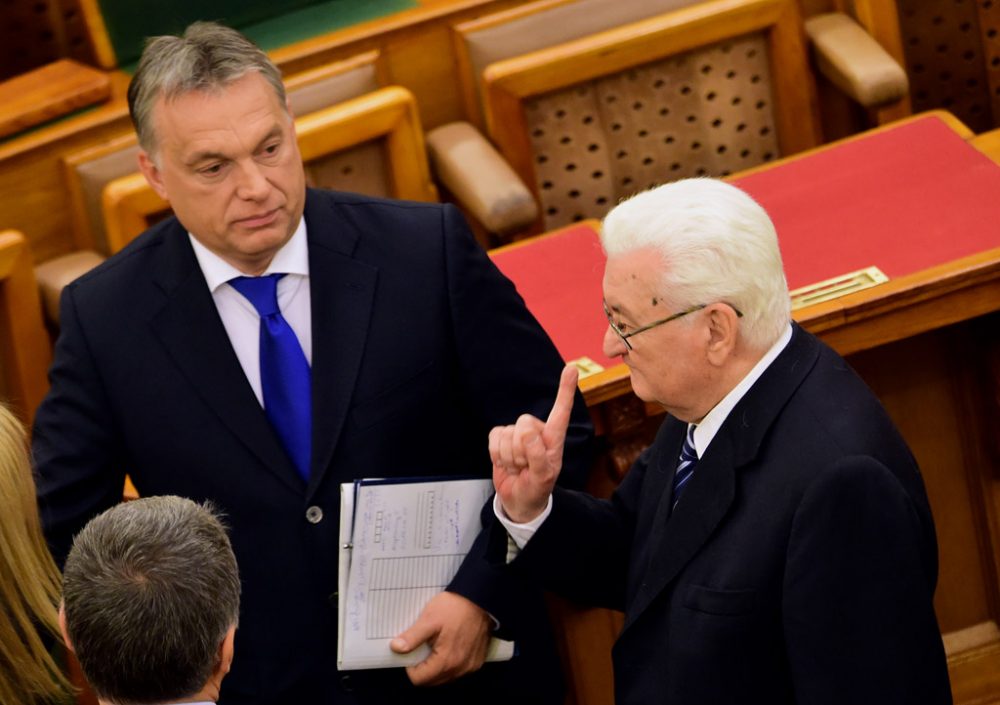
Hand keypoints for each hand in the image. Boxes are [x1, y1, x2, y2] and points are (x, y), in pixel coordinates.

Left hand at [390, 591, 490, 685]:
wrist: (481, 598)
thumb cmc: (456, 607)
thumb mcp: (429, 619)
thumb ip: (412, 637)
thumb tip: (396, 648)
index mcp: (447, 661)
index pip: (419, 679)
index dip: (411, 666)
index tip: (412, 650)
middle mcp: (460, 668)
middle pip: (432, 681)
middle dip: (424, 667)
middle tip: (424, 646)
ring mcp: (470, 666)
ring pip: (445, 677)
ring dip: (437, 666)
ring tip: (437, 644)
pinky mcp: (477, 660)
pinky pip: (458, 670)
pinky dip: (450, 663)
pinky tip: (450, 645)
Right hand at [488, 364, 578, 522]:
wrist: (518, 500)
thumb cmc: (536, 489)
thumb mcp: (543, 478)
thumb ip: (538, 456)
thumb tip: (527, 433)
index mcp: (553, 438)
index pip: (561, 411)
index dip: (565, 390)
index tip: (572, 368)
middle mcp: (536, 431)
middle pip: (524, 424)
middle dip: (520, 450)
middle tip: (526, 467)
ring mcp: (517, 434)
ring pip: (507, 433)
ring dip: (508, 457)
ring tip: (518, 467)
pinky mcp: (501, 437)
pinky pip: (494, 436)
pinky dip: (496, 454)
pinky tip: (505, 463)